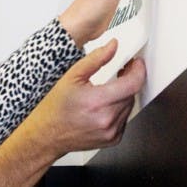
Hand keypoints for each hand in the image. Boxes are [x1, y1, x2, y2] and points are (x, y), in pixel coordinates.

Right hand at [25, 39, 145, 156]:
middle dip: (127, 81)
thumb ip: (96, 59)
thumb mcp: (72, 76)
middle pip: (132, 93)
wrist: (47, 134)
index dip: (138, 70)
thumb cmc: (55, 108)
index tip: (136, 64)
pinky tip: (103, 108)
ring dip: (123, 96)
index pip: (133, 84)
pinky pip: (125, 119)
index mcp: (97, 102)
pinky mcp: (113, 139)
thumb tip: (113, 46)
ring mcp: (111, 132)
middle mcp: (107, 119)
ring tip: (106, 92)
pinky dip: (118, 110)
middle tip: (118, 74)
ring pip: (129, 106)